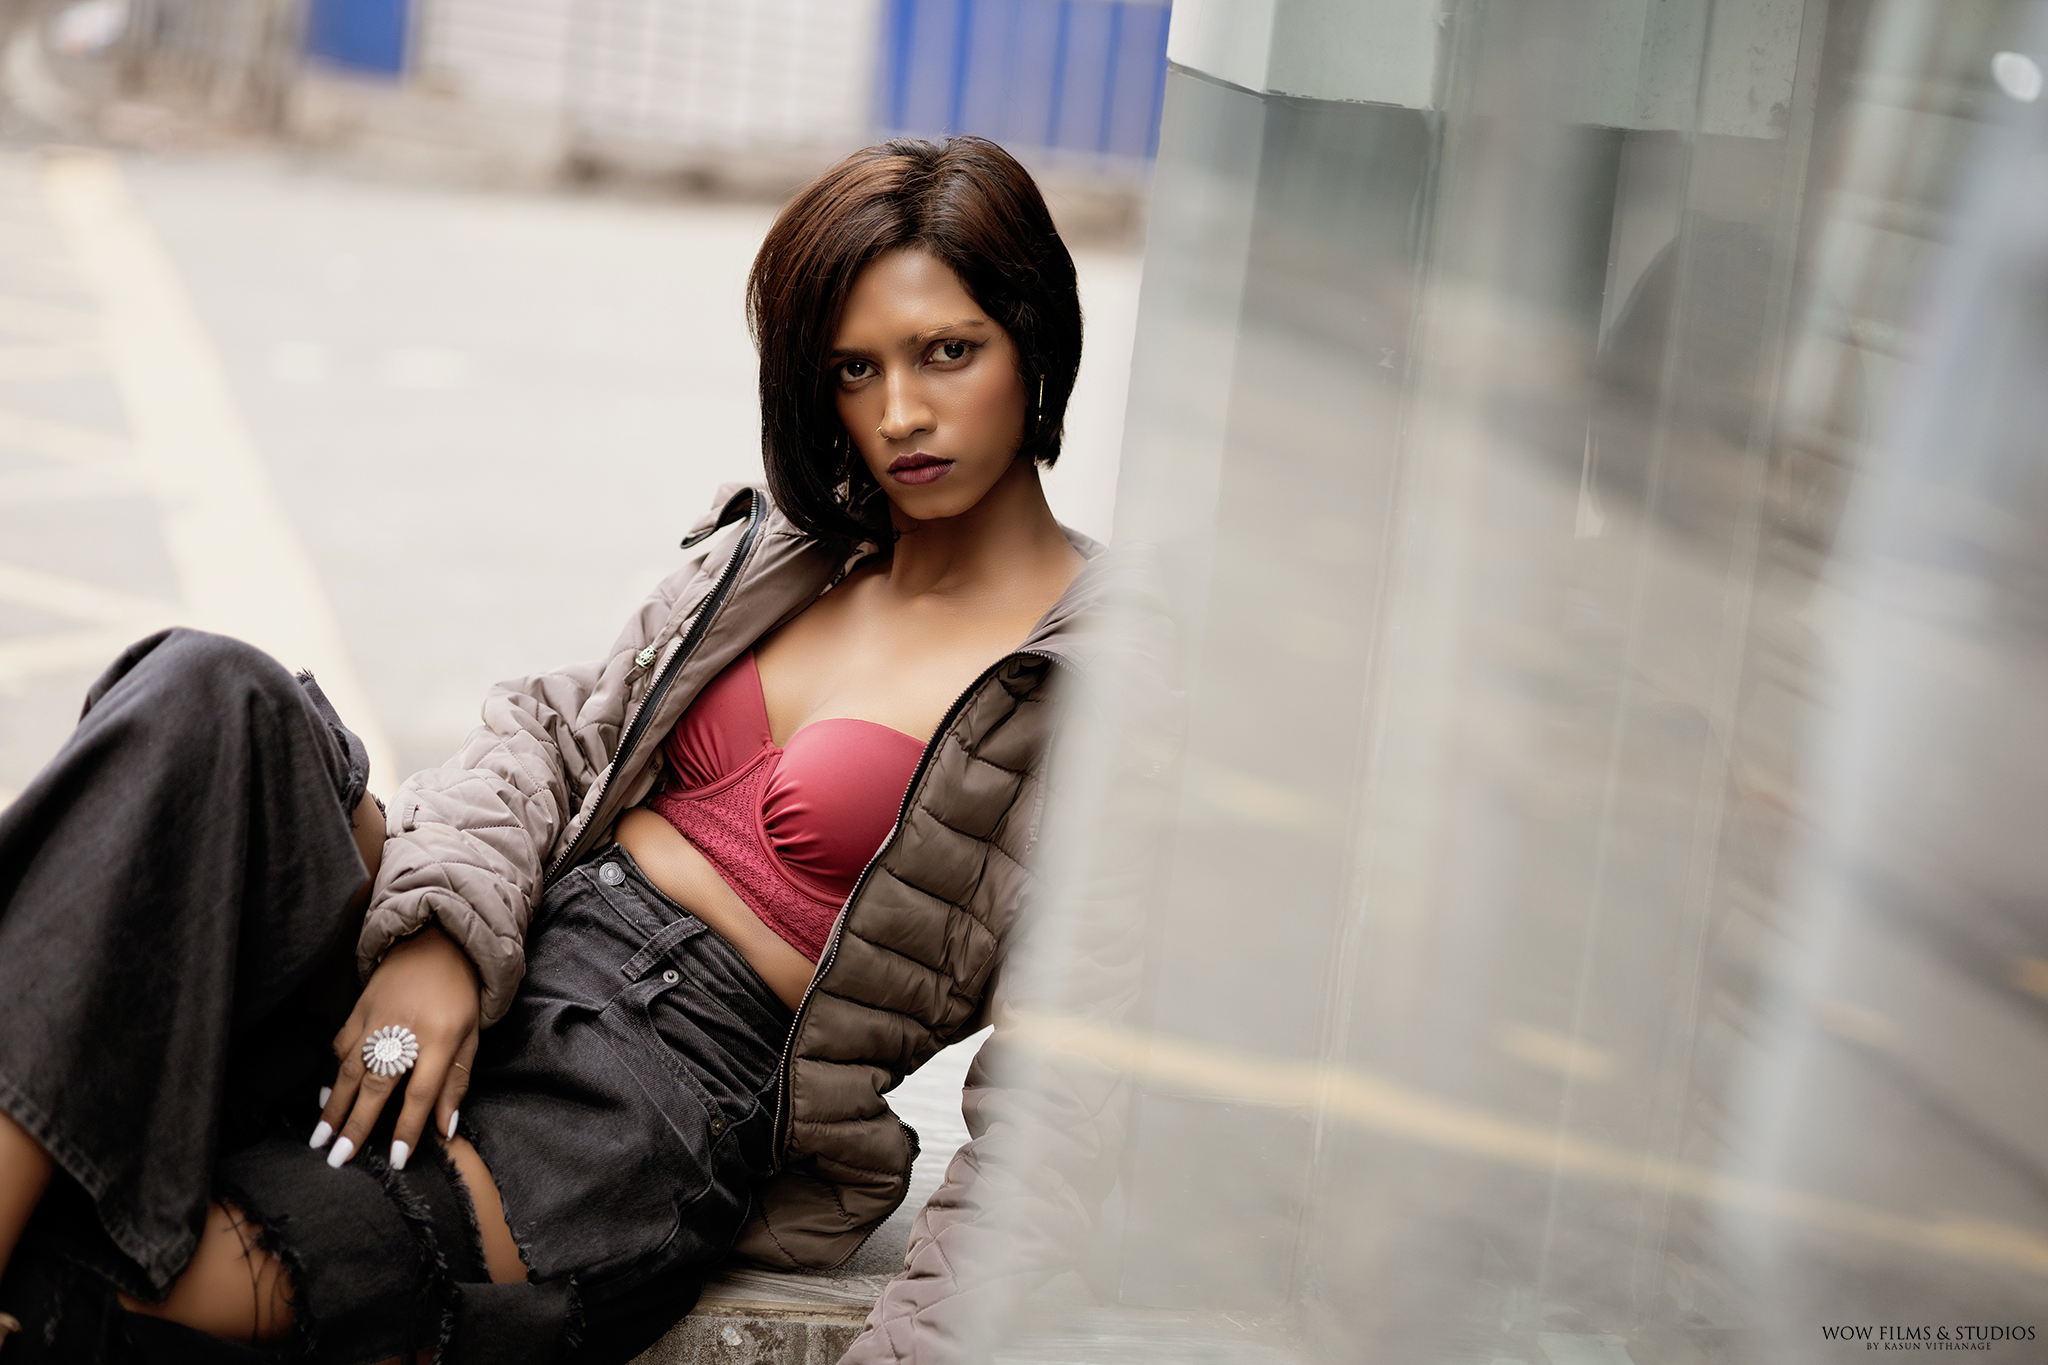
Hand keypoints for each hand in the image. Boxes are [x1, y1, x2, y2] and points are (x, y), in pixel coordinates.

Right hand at [311, 924, 479, 1169]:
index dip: (408, 1128)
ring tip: (320, 1139)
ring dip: (334, 1106)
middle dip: (356, 1125)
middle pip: (377, 1084)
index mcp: (441, 1037)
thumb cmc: (461, 995)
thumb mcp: (472, 1036)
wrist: (439, 940)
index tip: (396, 1159)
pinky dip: (333, 1072)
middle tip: (338, 1158)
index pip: (422, 1092)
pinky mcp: (359, 1008)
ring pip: (350, 1069)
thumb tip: (445, 1129)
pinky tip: (326, 1096)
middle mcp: (405, 1029)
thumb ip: (457, 1082)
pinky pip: (342, 1045)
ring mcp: (377, 1018)